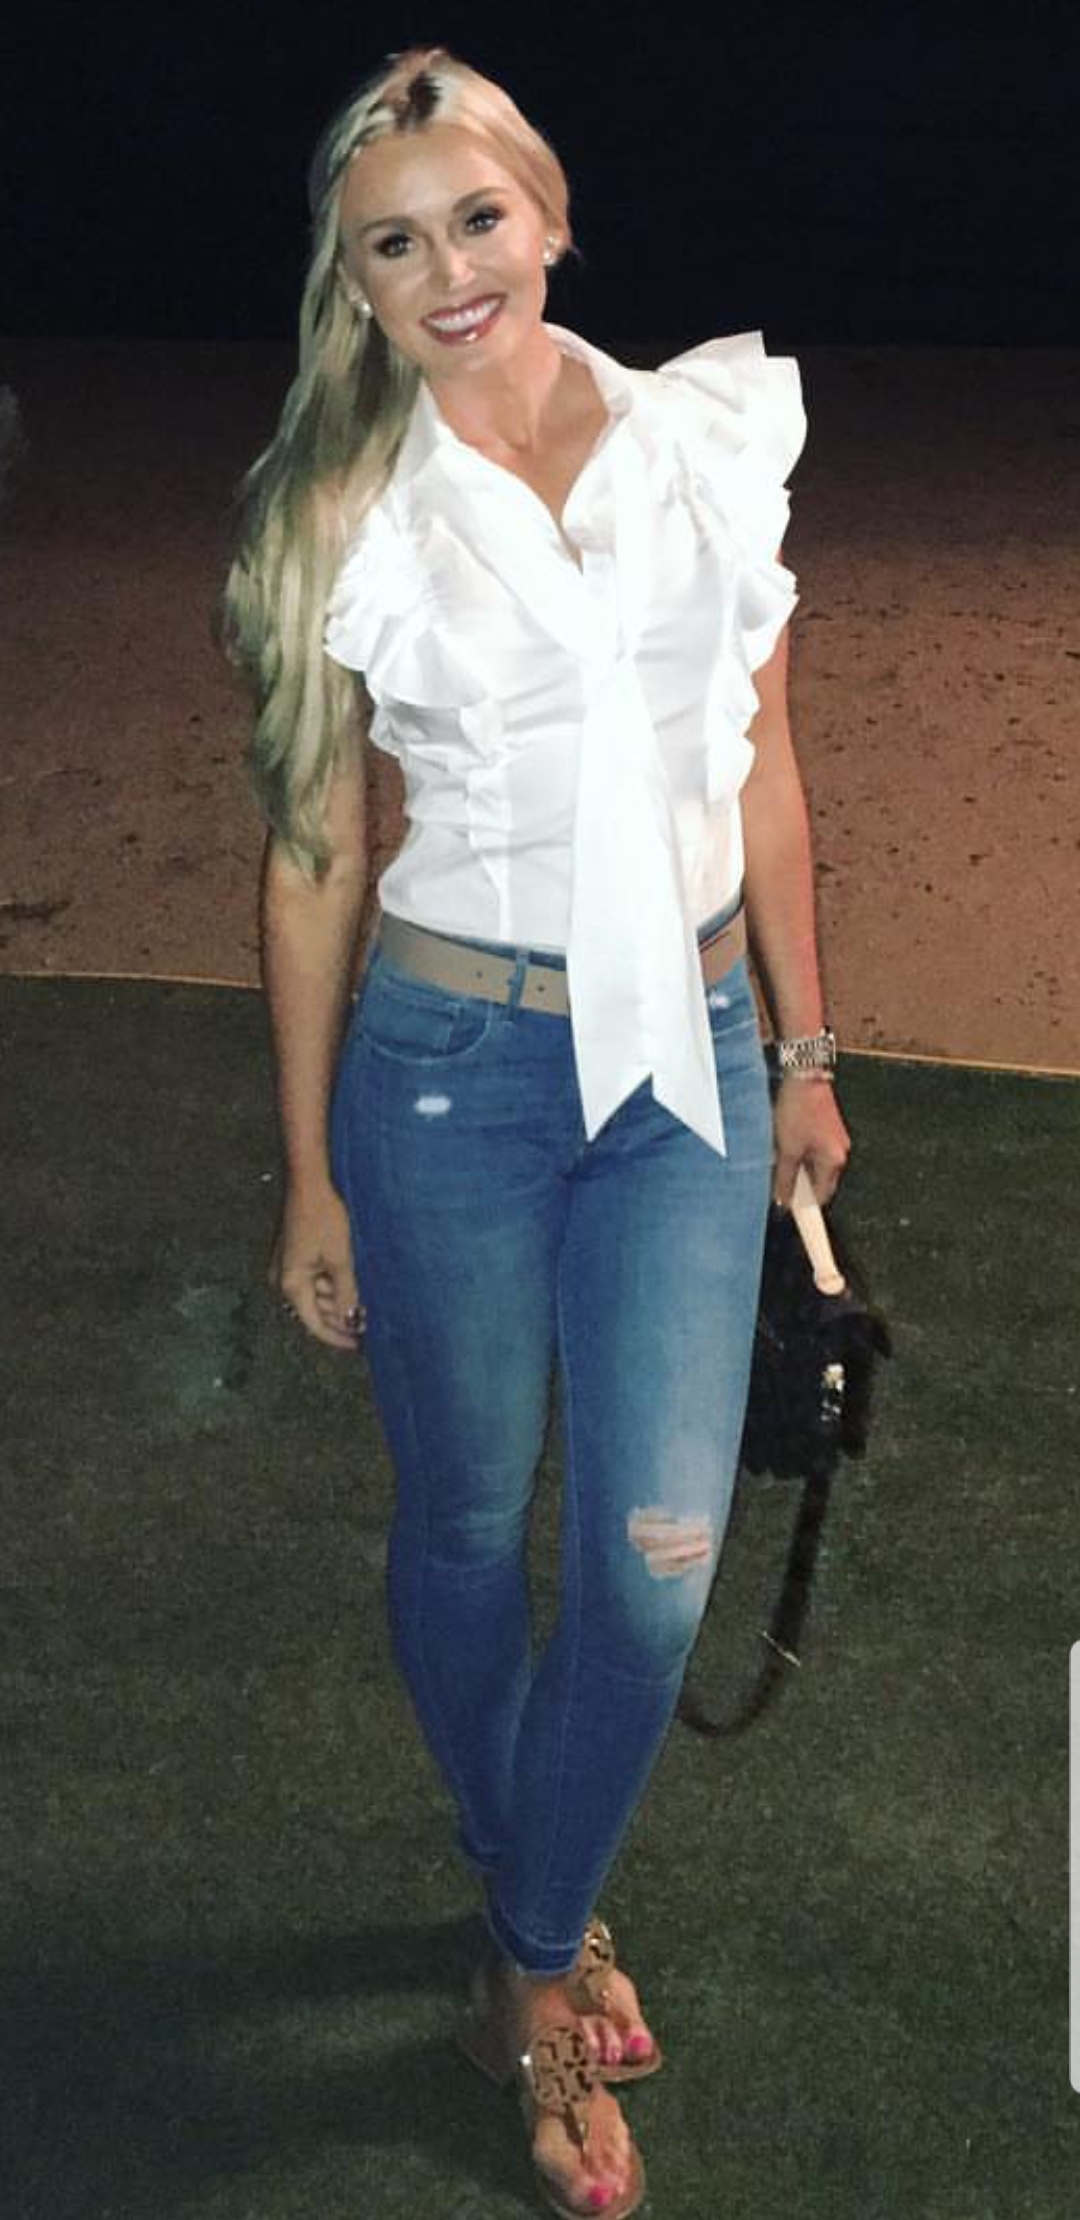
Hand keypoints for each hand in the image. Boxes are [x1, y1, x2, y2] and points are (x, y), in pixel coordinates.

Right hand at [269, 1177, 364, 1350]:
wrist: (309, 1181)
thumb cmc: (322, 1215)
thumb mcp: (341, 1260)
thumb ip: (345, 1294)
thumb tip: (352, 1322)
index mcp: (291, 1285)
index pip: (315, 1324)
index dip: (339, 1336)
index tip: (361, 1344)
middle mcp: (284, 1279)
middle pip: (315, 1311)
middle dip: (342, 1316)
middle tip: (371, 1321)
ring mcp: (288, 1266)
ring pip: (317, 1294)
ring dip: (340, 1299)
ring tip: (368, 1301)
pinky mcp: (295, 1254)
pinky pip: (315, 1277)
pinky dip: (333, 1282)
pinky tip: (354, 1282)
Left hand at [772, 1076, 849, 1208]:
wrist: (804, 1076)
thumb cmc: (798, 1109)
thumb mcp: (787, 1149)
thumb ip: (785, 1177)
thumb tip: (783, 1199)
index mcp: (834, 1160)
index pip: (822, 1195)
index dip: (805, 1203)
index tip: (789, 1207)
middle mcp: (839, 1151)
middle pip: (819, 1180)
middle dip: (799, 1182)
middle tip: (778, 1178)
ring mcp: (835, 1139)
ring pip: (814, 1164)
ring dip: (797, 1165)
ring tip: (780, 1154)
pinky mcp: (827, 1128)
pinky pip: (814, 1149)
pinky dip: (799, 1151)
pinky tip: (785, 1142)